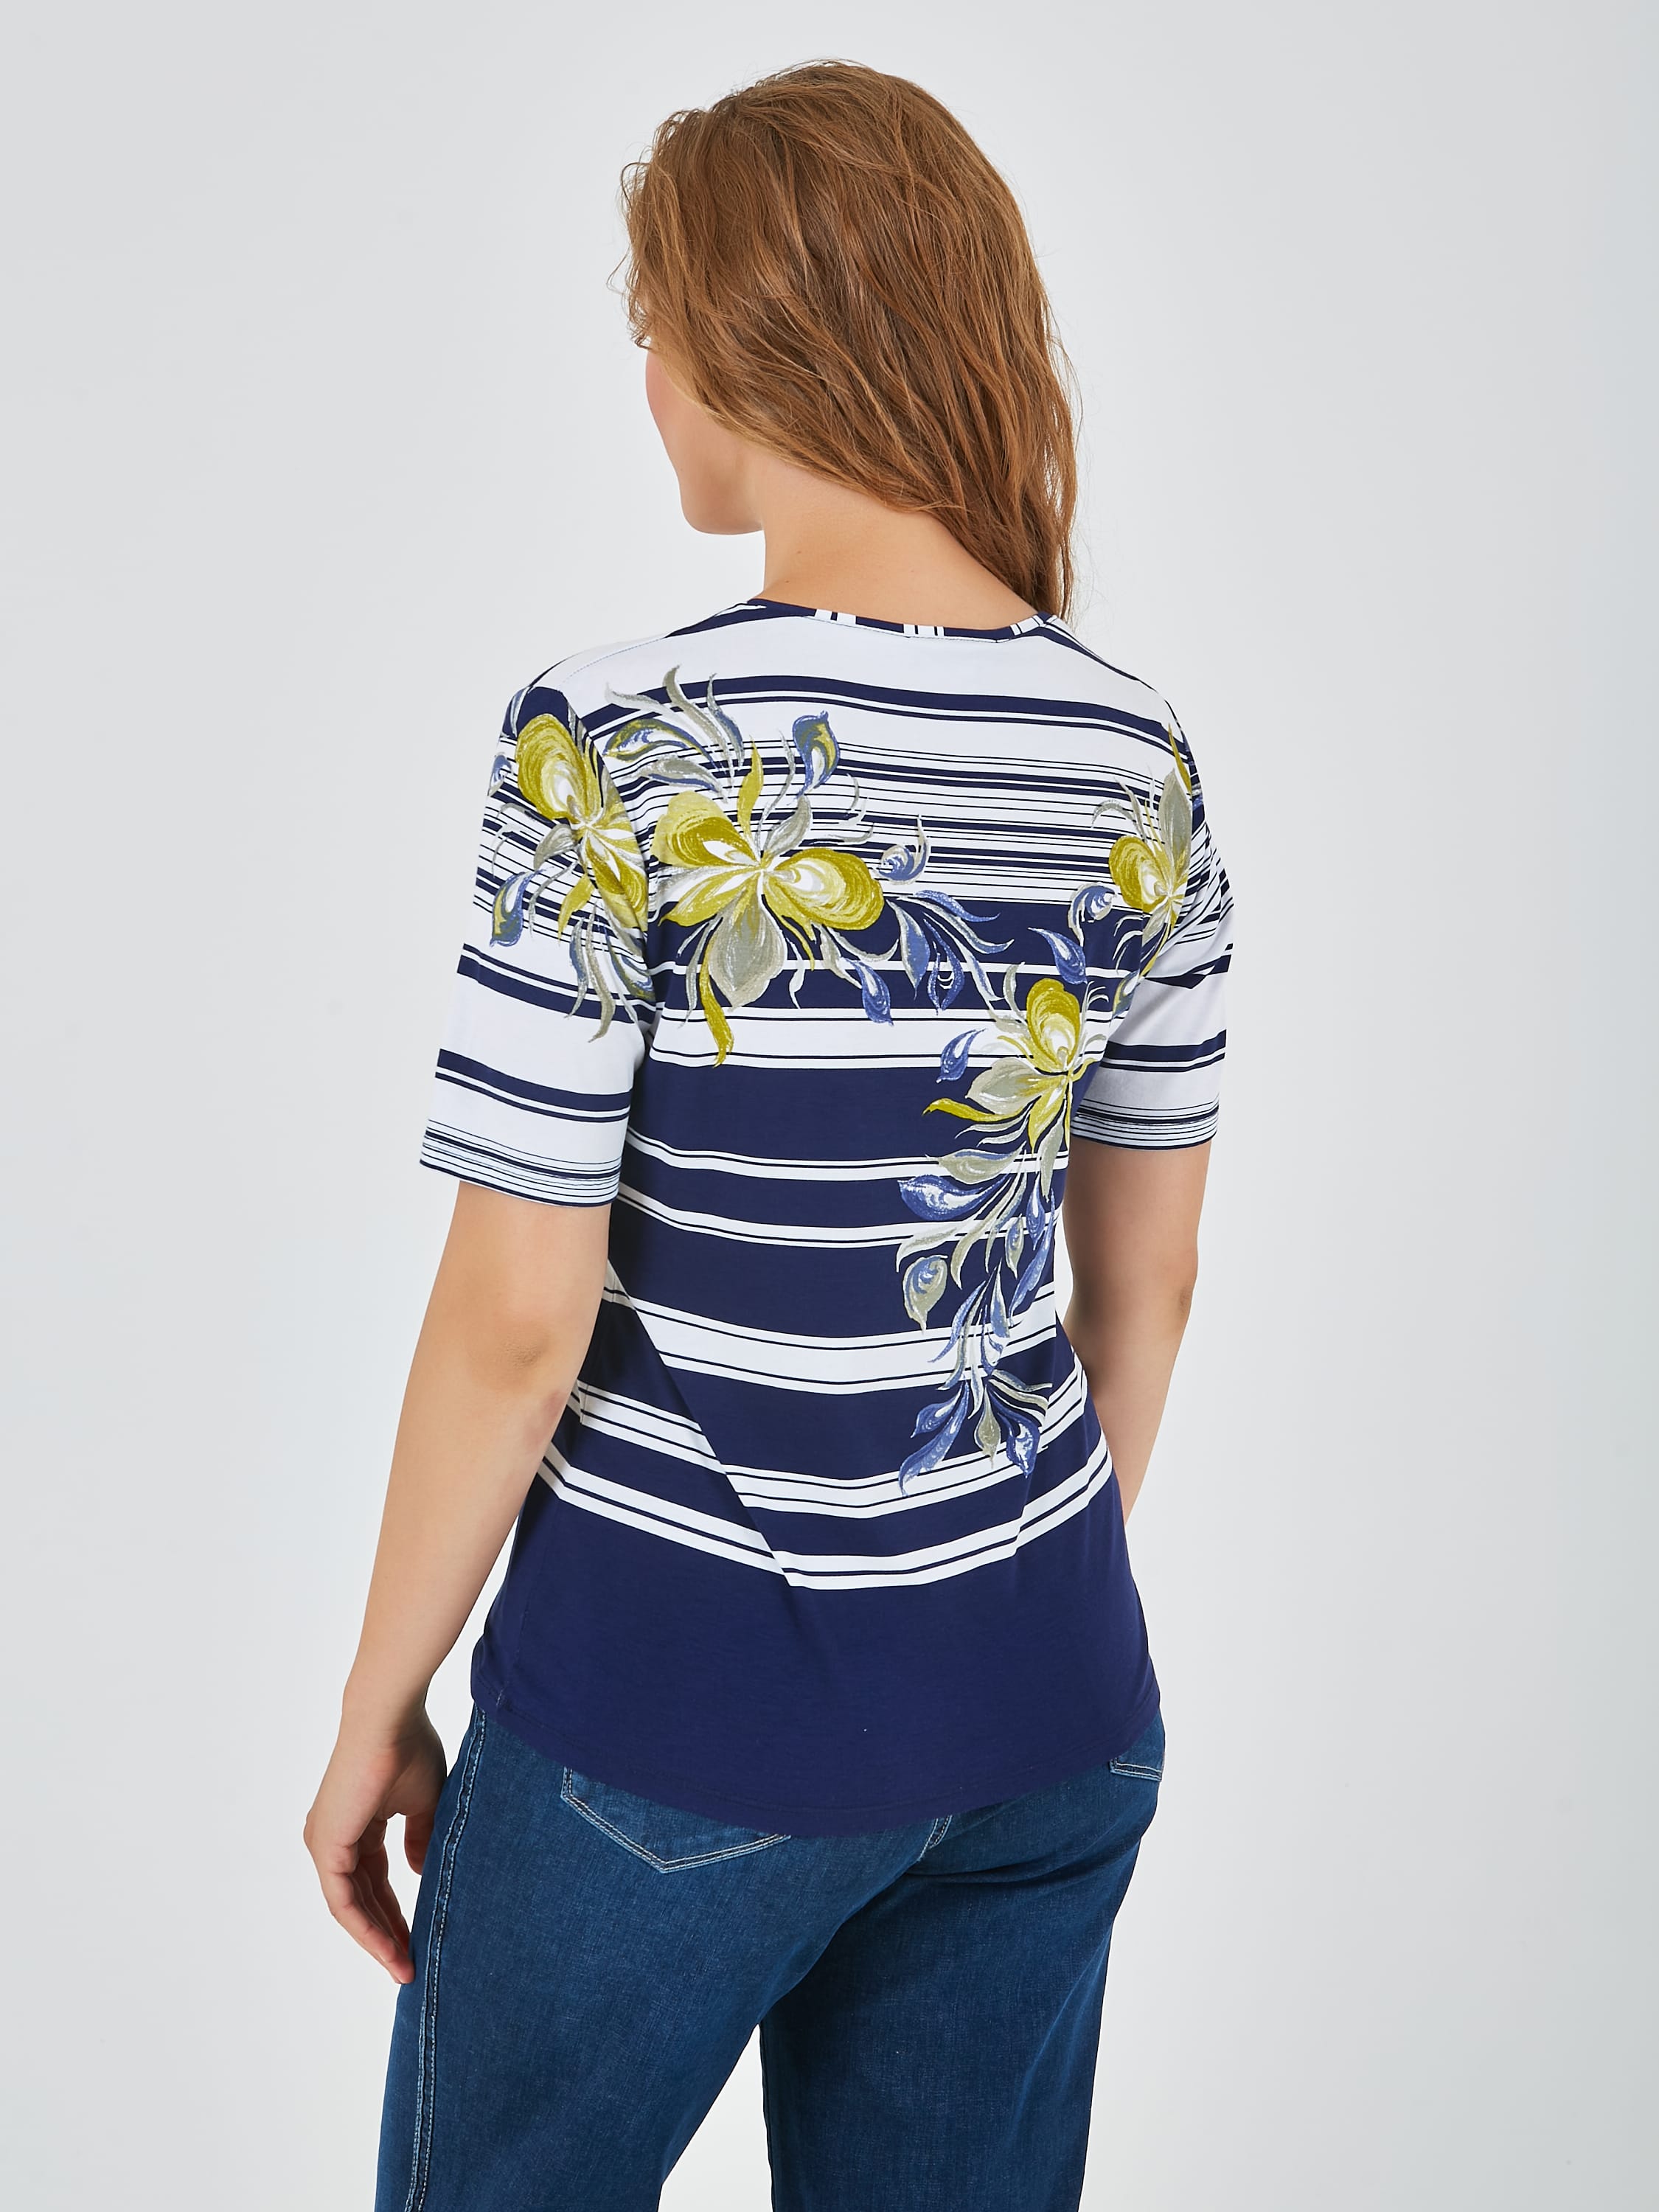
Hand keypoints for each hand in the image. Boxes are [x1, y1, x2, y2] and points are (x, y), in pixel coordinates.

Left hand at [304, 1709, 447, 1983]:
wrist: (389, 1719)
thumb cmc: (409, 1748)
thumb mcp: (424, 1802)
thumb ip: (421, 1838)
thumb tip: (419, 1873)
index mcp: (355, 1824)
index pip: (374, 1879)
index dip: (395, 1910)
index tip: (419, 1938)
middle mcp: (334, 1837)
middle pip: (361, 1898)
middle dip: (386, 1932)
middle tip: (410, 1964)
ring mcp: (325, 1843)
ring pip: (351, 1907)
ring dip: (378, 1938)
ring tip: (404, 1967)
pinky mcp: (326, 1847)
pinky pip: (345, 1901)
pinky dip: (367, 1927)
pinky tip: (390, 1947)